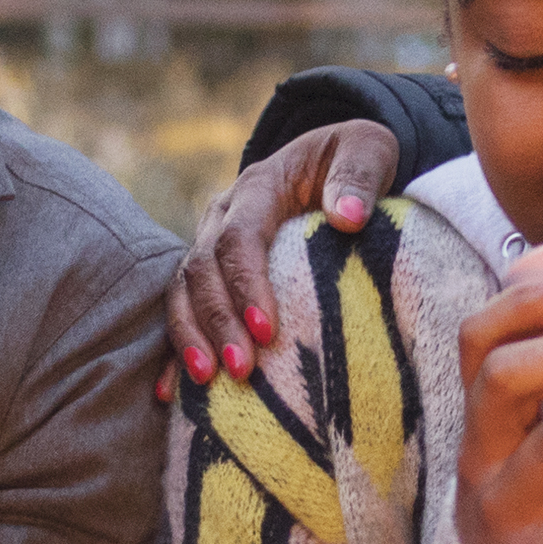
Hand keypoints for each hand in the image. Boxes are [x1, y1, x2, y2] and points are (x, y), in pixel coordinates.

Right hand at [164, 119, 403, 396]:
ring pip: (183, 292)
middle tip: (240, 369)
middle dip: (216, 321)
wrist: (333, 162)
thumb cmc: (355, 159)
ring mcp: (211, 245)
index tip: (268, 331)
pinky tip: (173, 393)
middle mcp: (223, 216)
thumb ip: (359, 176)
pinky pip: (185, 312)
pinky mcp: (213, 275)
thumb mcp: (368, 151)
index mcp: (258, 187)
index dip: (246, 285)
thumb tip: (349, 216)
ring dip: (191, 338)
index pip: (239, 238)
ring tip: (207, 382)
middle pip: (201, 269)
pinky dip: (175, 351)